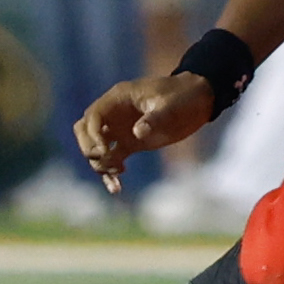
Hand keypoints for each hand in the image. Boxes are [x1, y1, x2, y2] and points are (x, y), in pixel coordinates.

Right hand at [73, 72, 214, 192]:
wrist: (198, 101)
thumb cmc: (183, 96)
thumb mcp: (171, 105)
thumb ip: (155, 118)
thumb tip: (137, 132)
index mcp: (119, 98)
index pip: (93, 116)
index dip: (93, 134)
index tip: (105, 150)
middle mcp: (114, 113)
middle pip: (84, 130)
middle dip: (89, 147)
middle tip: (105, 159)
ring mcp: (120, 129)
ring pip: (94, 147)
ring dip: (98, 163)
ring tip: (118, 173)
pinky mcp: (129, 143)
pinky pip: (111, 159)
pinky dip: (109, 173)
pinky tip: (116, 188)